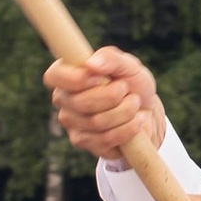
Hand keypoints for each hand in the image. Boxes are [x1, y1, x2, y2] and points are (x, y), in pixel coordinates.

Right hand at [45, 45, 165, 160]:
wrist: (146, 111)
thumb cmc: (132, 83)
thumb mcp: (128, 65)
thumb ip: (111, 58)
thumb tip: (90, 64)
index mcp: (66, 73)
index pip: (54, 76)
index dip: (77, 79)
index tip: (102, 78)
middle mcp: (63, 98)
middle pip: (79, 102)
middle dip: (112, 96)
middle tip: (127, 89)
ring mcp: (70, 123)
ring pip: (95, 122)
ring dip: (125, 111)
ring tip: (134, 104)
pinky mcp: (82, 142)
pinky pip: (104, 139)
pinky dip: (127, 129)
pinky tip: (135, 122)